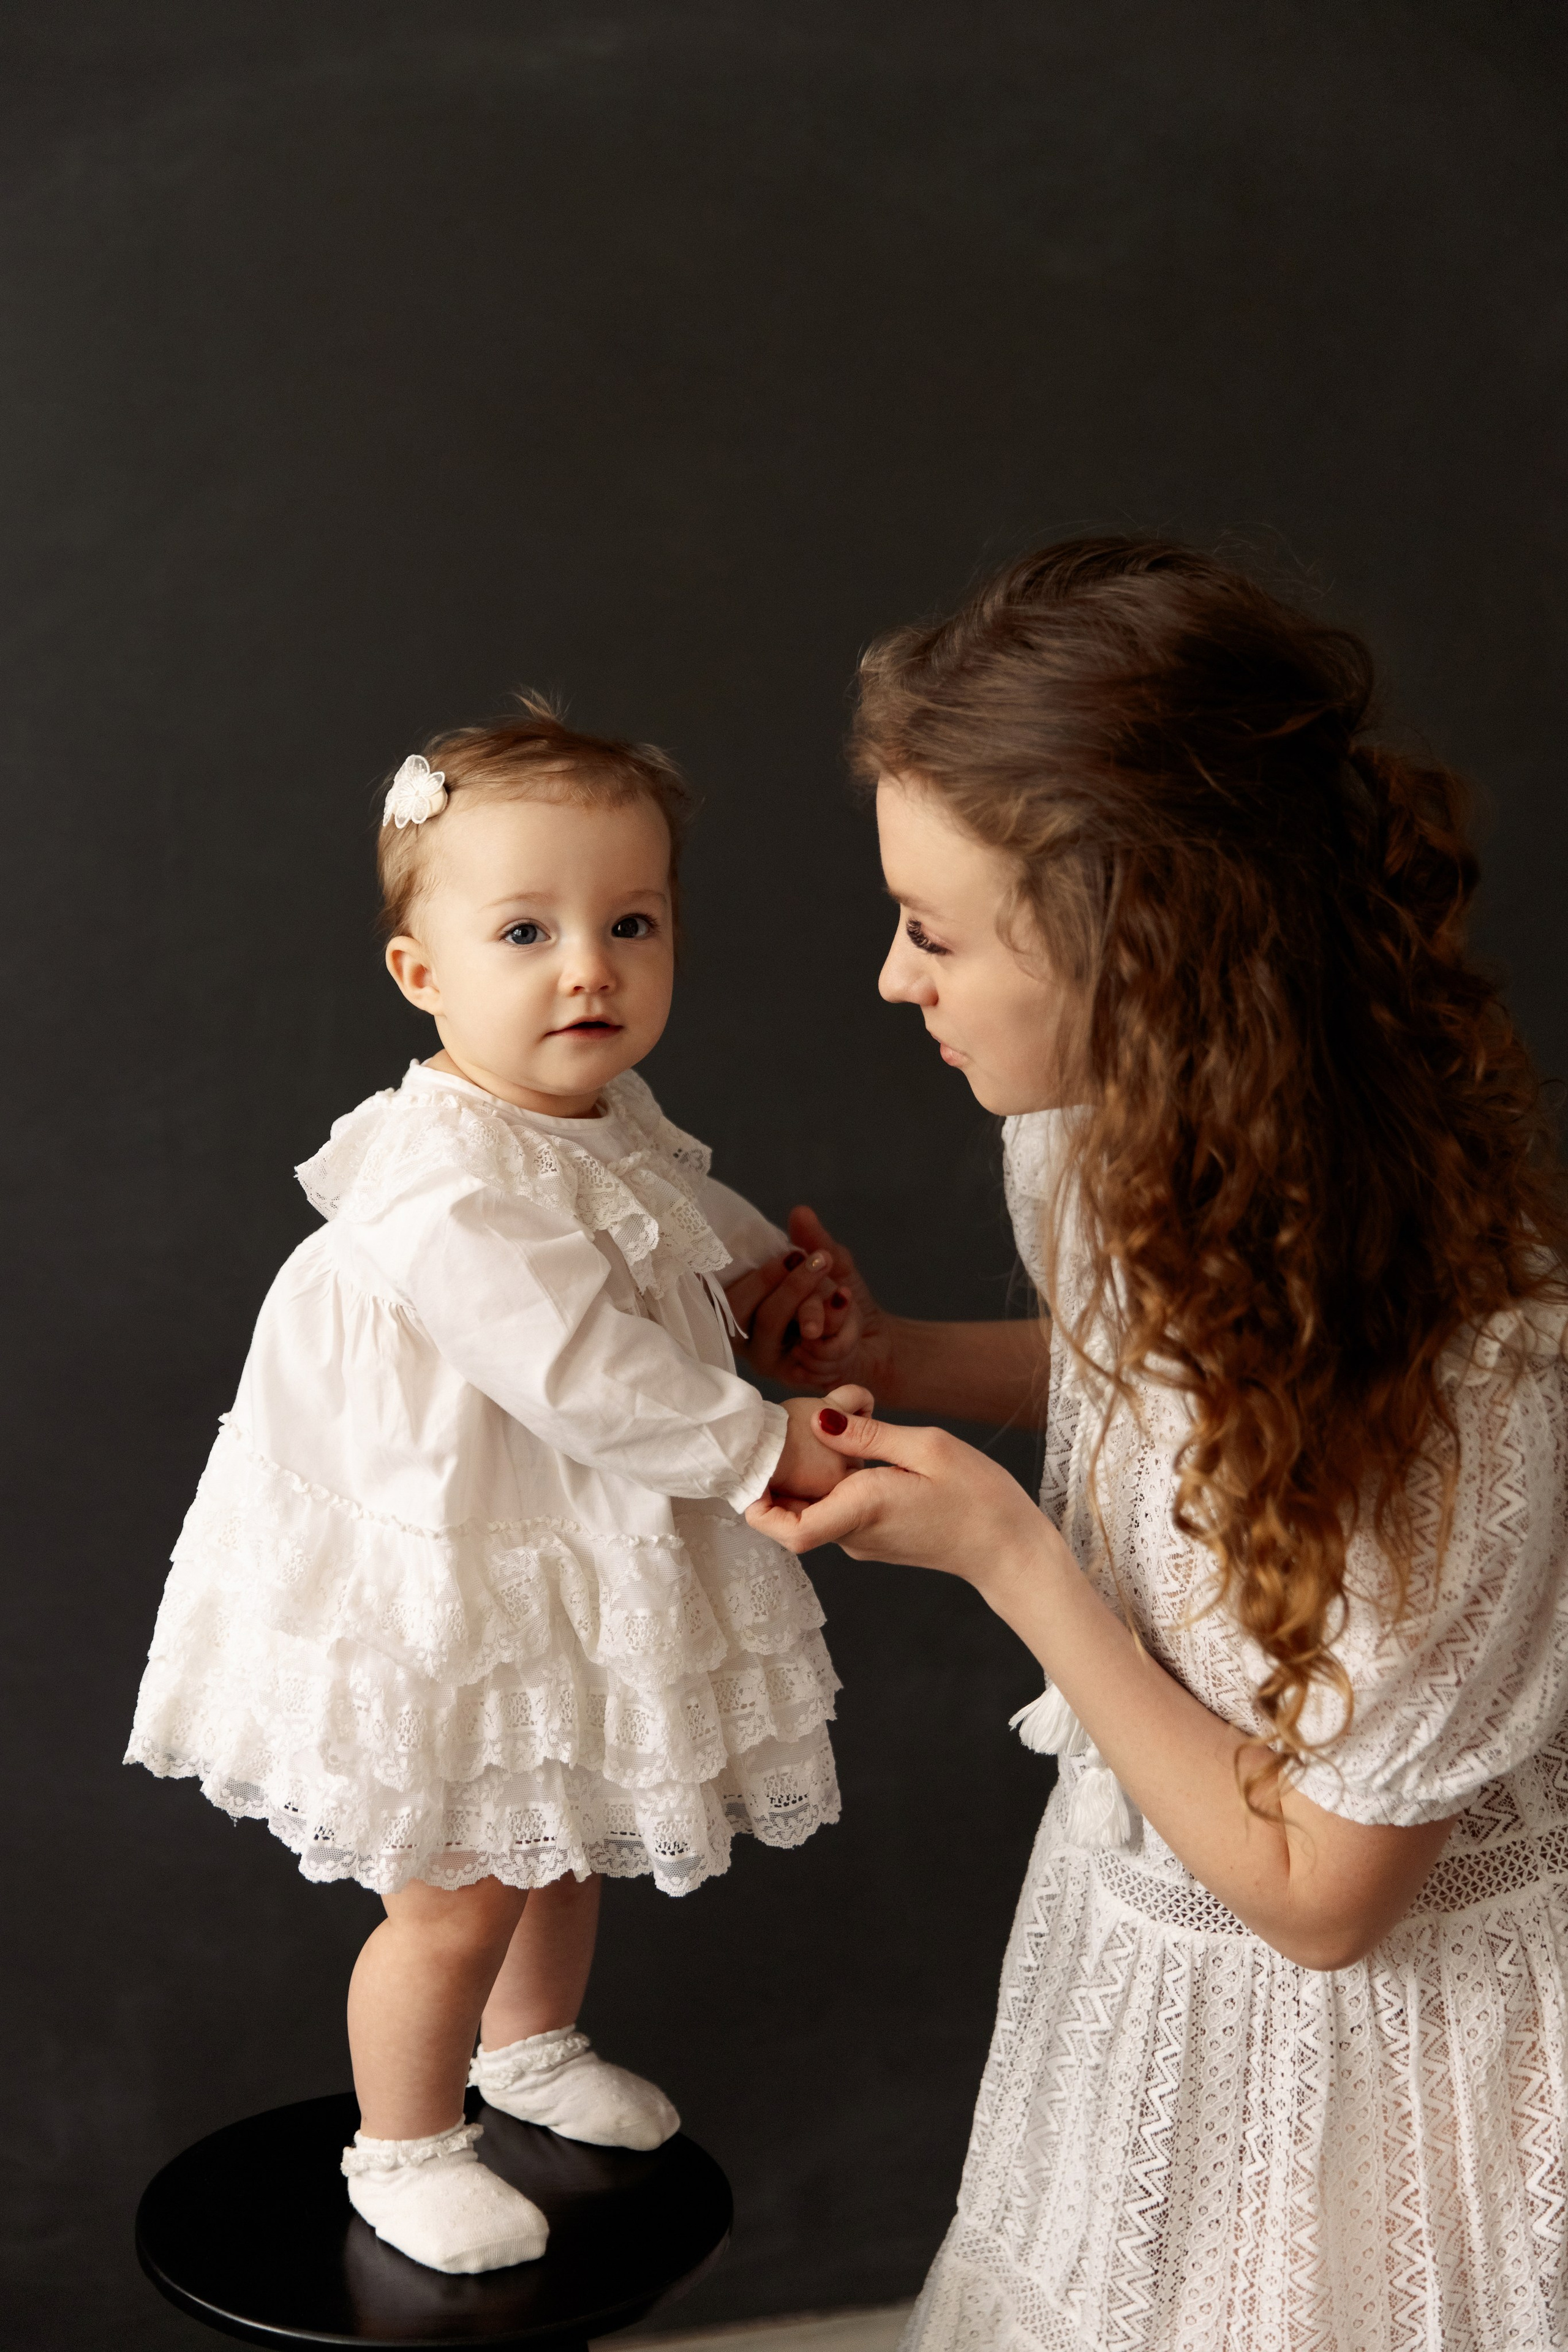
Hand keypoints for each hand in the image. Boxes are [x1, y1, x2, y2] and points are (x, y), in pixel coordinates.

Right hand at [729, 1207, 895, 1392]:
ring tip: (843, 1293)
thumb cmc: (840, 1301)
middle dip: (786, 1283)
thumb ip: (814, 1241)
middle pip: (744, 1307)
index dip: (756, 1273)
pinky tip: (851, 1320)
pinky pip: (809, 1348)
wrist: (875, 1341)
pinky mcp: (792, 1377)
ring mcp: (766, 1358)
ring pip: (774, 1325)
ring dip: (813, 1304)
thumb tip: (801, 1212)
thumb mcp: (831, 1265)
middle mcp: (744, 1332)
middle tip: (822, 1262)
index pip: (725, 1289)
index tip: (792, 1254)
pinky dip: (838, 1331)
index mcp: (742, 1303)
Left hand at [746, 1400, 1045, 1586]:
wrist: (1009, 1550)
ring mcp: (865, 1541)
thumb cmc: (979, 1498)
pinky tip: (850, 1452)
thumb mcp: (928, 1448)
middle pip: (793, 1515)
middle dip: (778, 1478)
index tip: (752, 1470)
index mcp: (863, 1511)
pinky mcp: (877, 1538)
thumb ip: (870, 1435)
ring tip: (816, 1432)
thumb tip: (818, 1419)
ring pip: (815, 1511)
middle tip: (781, 1431)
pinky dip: (832, 1484)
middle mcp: (855, 1535)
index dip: (758, 1506)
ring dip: (807, 1477)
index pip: (788, 1531)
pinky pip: (838, 1512)